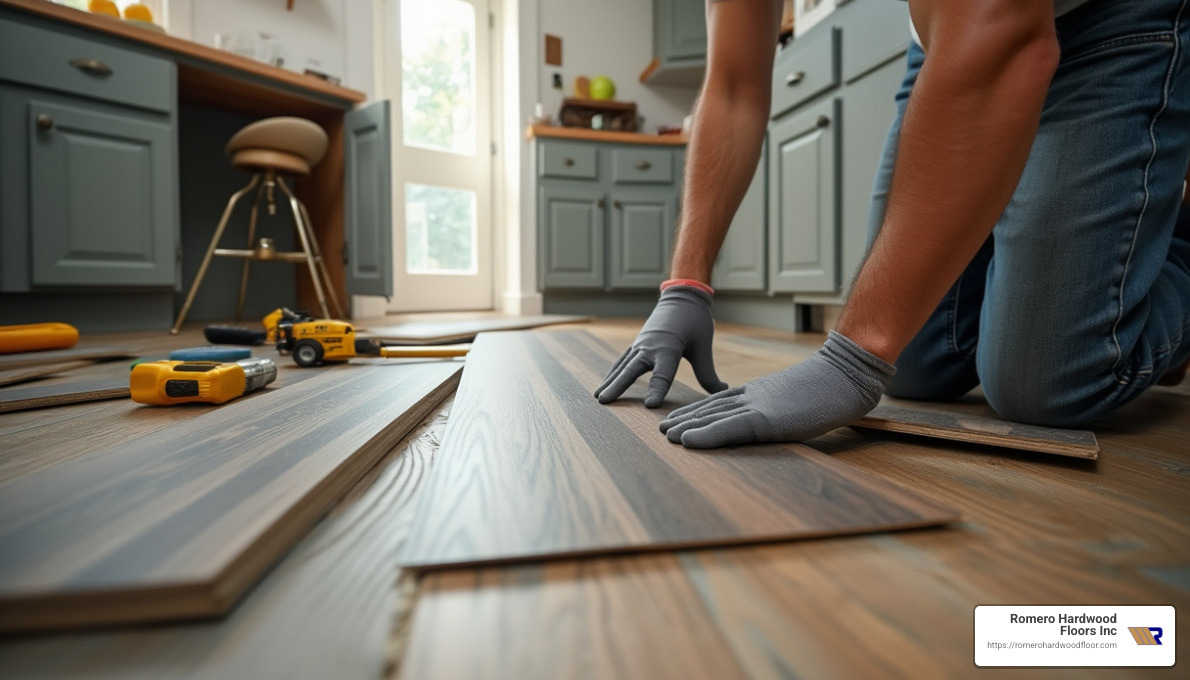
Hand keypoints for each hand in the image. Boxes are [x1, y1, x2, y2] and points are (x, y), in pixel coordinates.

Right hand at [594, 284, 727, 407]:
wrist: (682, 296)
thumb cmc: (695, 321)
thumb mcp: (703, 347)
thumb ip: (708, 373)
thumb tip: (721, 391)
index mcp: (669, 348)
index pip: (662, 374)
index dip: (657, 389)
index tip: (650, 405)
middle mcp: (650, 346)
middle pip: (631, 369)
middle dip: (618, 386)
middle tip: (604, 401)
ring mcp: (641, 344)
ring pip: (623, 365)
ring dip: (611, 380)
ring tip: (599, 397)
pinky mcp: (638, 343)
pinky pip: (623, 359)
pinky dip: (614, 372)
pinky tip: (607, 383)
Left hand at [659, 330, 894, 447]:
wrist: (847, 376)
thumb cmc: (832, 388)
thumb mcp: (799, 397)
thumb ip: (785, 406)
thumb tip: (783, 417)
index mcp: (761, 392)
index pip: (723, 402)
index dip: (699, 411)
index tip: (681, 418)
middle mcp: (753, 396)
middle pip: (712, 408)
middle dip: (686, 419)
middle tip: (663, 428)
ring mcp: (757, 405)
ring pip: (713, 417)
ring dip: (687, 426)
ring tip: (666, 434)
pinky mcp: (765, 417)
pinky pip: (729, 427)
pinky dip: (705, 435)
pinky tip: (686, 440)